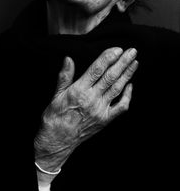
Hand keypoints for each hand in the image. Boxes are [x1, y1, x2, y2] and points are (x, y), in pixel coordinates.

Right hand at [34, 47, 137, 172]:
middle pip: (111, 77)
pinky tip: (130, 86)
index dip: (108, 57)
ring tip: (134, 63)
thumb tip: (68, 59)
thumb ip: (64, 77)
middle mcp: (92, 99)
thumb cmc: (55, 118)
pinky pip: (121, 107)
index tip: (117, 49)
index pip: (97, 70)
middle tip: (132, 51)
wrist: (58, 141)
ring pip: (117, 88)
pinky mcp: (105, 120)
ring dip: (127, 75)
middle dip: (123, 62)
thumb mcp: (56, 95)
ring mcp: (101, 110)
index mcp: (79, 91)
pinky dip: (127, 96)